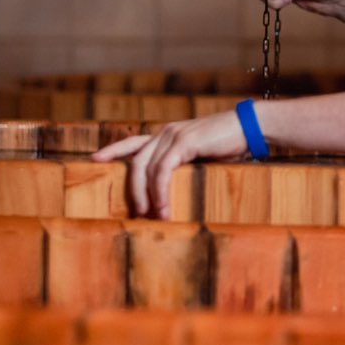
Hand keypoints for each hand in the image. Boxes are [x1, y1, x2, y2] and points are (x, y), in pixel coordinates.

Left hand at [91, 109, 244, 218]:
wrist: (250, 128)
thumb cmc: (231, 144)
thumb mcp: (202, 155)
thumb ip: (185, 165)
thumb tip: (175, 189)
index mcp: (167, 134)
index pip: (133, 142)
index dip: (113, 150)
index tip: (95, 159)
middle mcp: (165, 132)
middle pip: (135, 162)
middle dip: (132, 190)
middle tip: (136, 213)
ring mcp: (172, 135)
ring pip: (146, 169)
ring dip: (147, 197)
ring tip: (152, 217)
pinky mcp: (183, 142)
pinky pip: (162, 171)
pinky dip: (161, 192)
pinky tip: (164, 208)